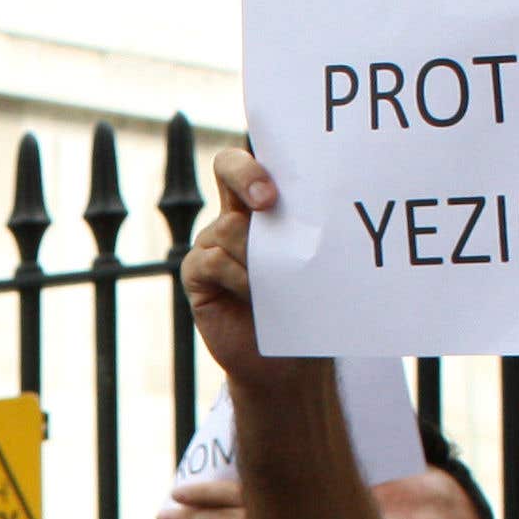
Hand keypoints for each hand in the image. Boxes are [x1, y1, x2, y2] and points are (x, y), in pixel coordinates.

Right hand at [183, 149, 325, 402]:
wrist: (287, 360)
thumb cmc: (309, 305)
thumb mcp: (315, 260)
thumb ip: (306, 229)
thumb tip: (322, 205)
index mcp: (266, 204)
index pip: (254, 159)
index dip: (257, 158)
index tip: (278, 182)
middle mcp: (235, 215)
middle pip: (228, 167)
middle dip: (248, 174)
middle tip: (268, 201)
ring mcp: (213, 244)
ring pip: (229, 227)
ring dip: (258, 255)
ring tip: (276, 283)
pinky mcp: (196, 274)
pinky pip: (213, 260)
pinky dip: (238, 277)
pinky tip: (255, 296)